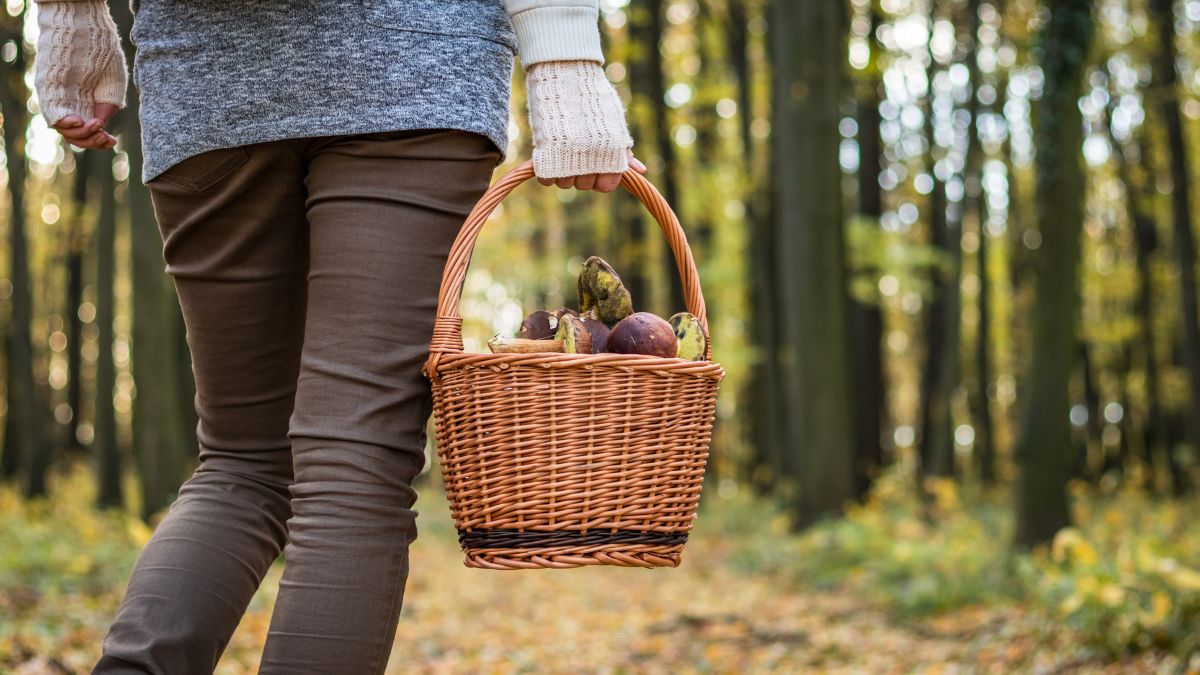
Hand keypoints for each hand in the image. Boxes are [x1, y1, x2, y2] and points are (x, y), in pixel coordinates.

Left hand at [34, 1, 126, 150]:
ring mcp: (58, 97)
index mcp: (87, 103)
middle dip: (91, 141)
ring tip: (94, 125)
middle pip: (76, 135)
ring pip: (63, 129)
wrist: (85, 25)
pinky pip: (51, 113)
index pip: (89, 131)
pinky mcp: (48, 89)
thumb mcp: (112, 84)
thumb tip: (99, 125)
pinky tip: (79, 121)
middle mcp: (71, 103)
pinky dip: (64, 123)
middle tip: (105, 136)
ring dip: (79, 135)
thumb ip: (106, 107)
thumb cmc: (101, 50)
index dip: (99, 141)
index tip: (113, 140)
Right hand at [526, 60, 634, 190]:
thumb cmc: (593, 98)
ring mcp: (570, 156)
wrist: (567, 73)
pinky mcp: (548, 151)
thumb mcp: (614, 123)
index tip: (592, 165)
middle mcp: (593, 157)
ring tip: (560, 150)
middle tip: (574, 152)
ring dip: (561, 172)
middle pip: (583, 186)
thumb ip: (624, 151)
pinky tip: (547, 154)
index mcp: (612, 152)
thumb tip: (641, 171)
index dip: (598, 178)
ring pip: (564, 183)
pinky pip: (547, 178)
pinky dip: (545, 171)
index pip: (606, 186)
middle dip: (579, 173)